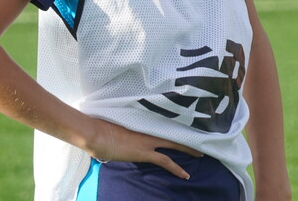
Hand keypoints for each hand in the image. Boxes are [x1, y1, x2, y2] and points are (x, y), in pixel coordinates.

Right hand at [86, 119, 202, 178]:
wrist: (98, 134)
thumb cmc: (101, 128)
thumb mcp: (114, 125)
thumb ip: (122, 127)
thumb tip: (120, 131)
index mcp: (141, 122)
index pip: (162, 123)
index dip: (172, 126)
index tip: (181, 126)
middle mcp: (148, 130)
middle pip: (173, 132)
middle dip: (186, 136)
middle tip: (199, 138)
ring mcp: (148, 141)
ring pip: (174, 145)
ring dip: (188, 150)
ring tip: (199, 154)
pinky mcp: (146, 152)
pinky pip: (166, 161)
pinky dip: (177, 168)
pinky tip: (185, 175)